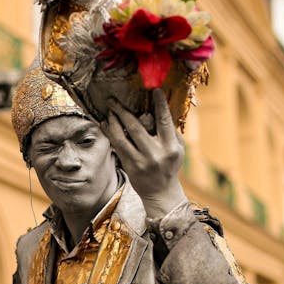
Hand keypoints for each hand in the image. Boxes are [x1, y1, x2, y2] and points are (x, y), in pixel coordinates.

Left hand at [100, 89, 186, 216]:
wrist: (161, 192)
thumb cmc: (170, 166)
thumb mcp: (178, 149)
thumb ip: (170, 131)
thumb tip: (161, 110)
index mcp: (170, 147)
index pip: (164, 122)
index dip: (160, 105)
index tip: (155, 91)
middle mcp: (155, 154)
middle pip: (136, 127)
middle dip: (122, 111)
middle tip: (113, 100)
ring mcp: (140, 161)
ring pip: (122, 137)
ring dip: (112, 122)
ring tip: (108, 111)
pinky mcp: (129, 166)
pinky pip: (117, 146)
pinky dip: (110, 134)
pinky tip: (105, 125)